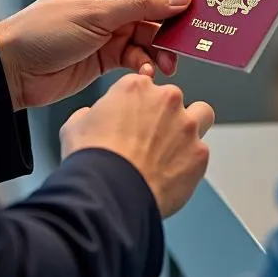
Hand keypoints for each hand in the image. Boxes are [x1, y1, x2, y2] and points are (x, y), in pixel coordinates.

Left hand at [0, 0, 192, 110]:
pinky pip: (136, 55)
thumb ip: (140, 5)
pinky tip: (146, 71)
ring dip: (161, 47)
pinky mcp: (106, 56)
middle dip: (173, 20)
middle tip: (194, 32)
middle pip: (153, 5)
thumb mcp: (96, 14)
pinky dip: (145, 63)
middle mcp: (108, 2)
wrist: (13, 71)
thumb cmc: (44, 31)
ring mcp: (108, 29)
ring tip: (169, 62)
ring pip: (148, 33)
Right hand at [60, 72, 213, 217]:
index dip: (138, 103)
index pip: (144, 84)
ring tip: (175, 148)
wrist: (109, 191)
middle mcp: (166, 99)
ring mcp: (186, 126)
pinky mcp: (199, 154)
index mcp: (136, 87)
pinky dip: (190, 162)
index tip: (134, 117)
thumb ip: (89, 114)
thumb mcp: (76, 125)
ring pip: (201, 114)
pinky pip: (201, 152)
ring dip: (191, 126)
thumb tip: (89, 118)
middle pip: (173, 97)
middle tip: (150, 138)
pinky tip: (173, 175)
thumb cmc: (93, 159)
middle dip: (164, 114)